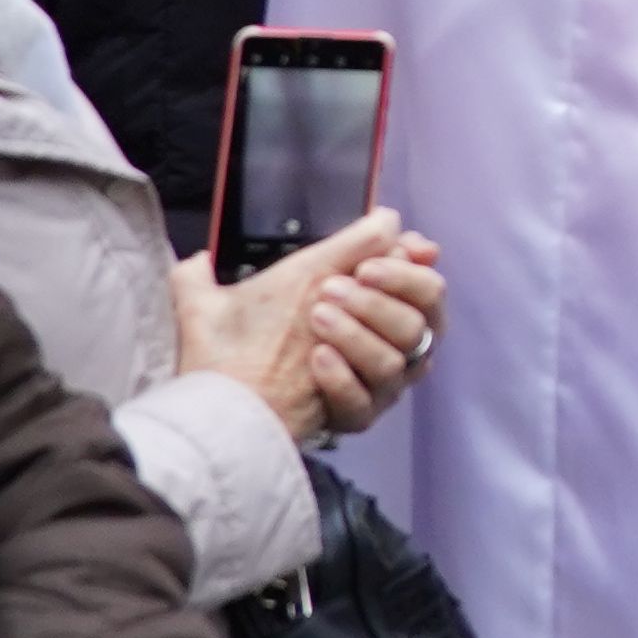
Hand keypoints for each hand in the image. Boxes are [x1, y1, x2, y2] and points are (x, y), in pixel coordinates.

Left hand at [171, 215, 444, 443]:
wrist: (210, 392)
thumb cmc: (244, 336)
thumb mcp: (283, 278)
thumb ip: (340, 243)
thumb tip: (388, 219)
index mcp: (383, 311)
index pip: (427, 288)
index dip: (409, 270)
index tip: (370, 262)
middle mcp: (391, 347)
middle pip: (426, 320)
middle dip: (381, 299)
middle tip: (331, 288)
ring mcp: (378, 386)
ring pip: (399, 358)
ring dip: (357, 333)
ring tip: (315, 318)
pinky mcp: (357, 418)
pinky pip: (367, 399)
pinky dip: (344, 376)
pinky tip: (316, 359)